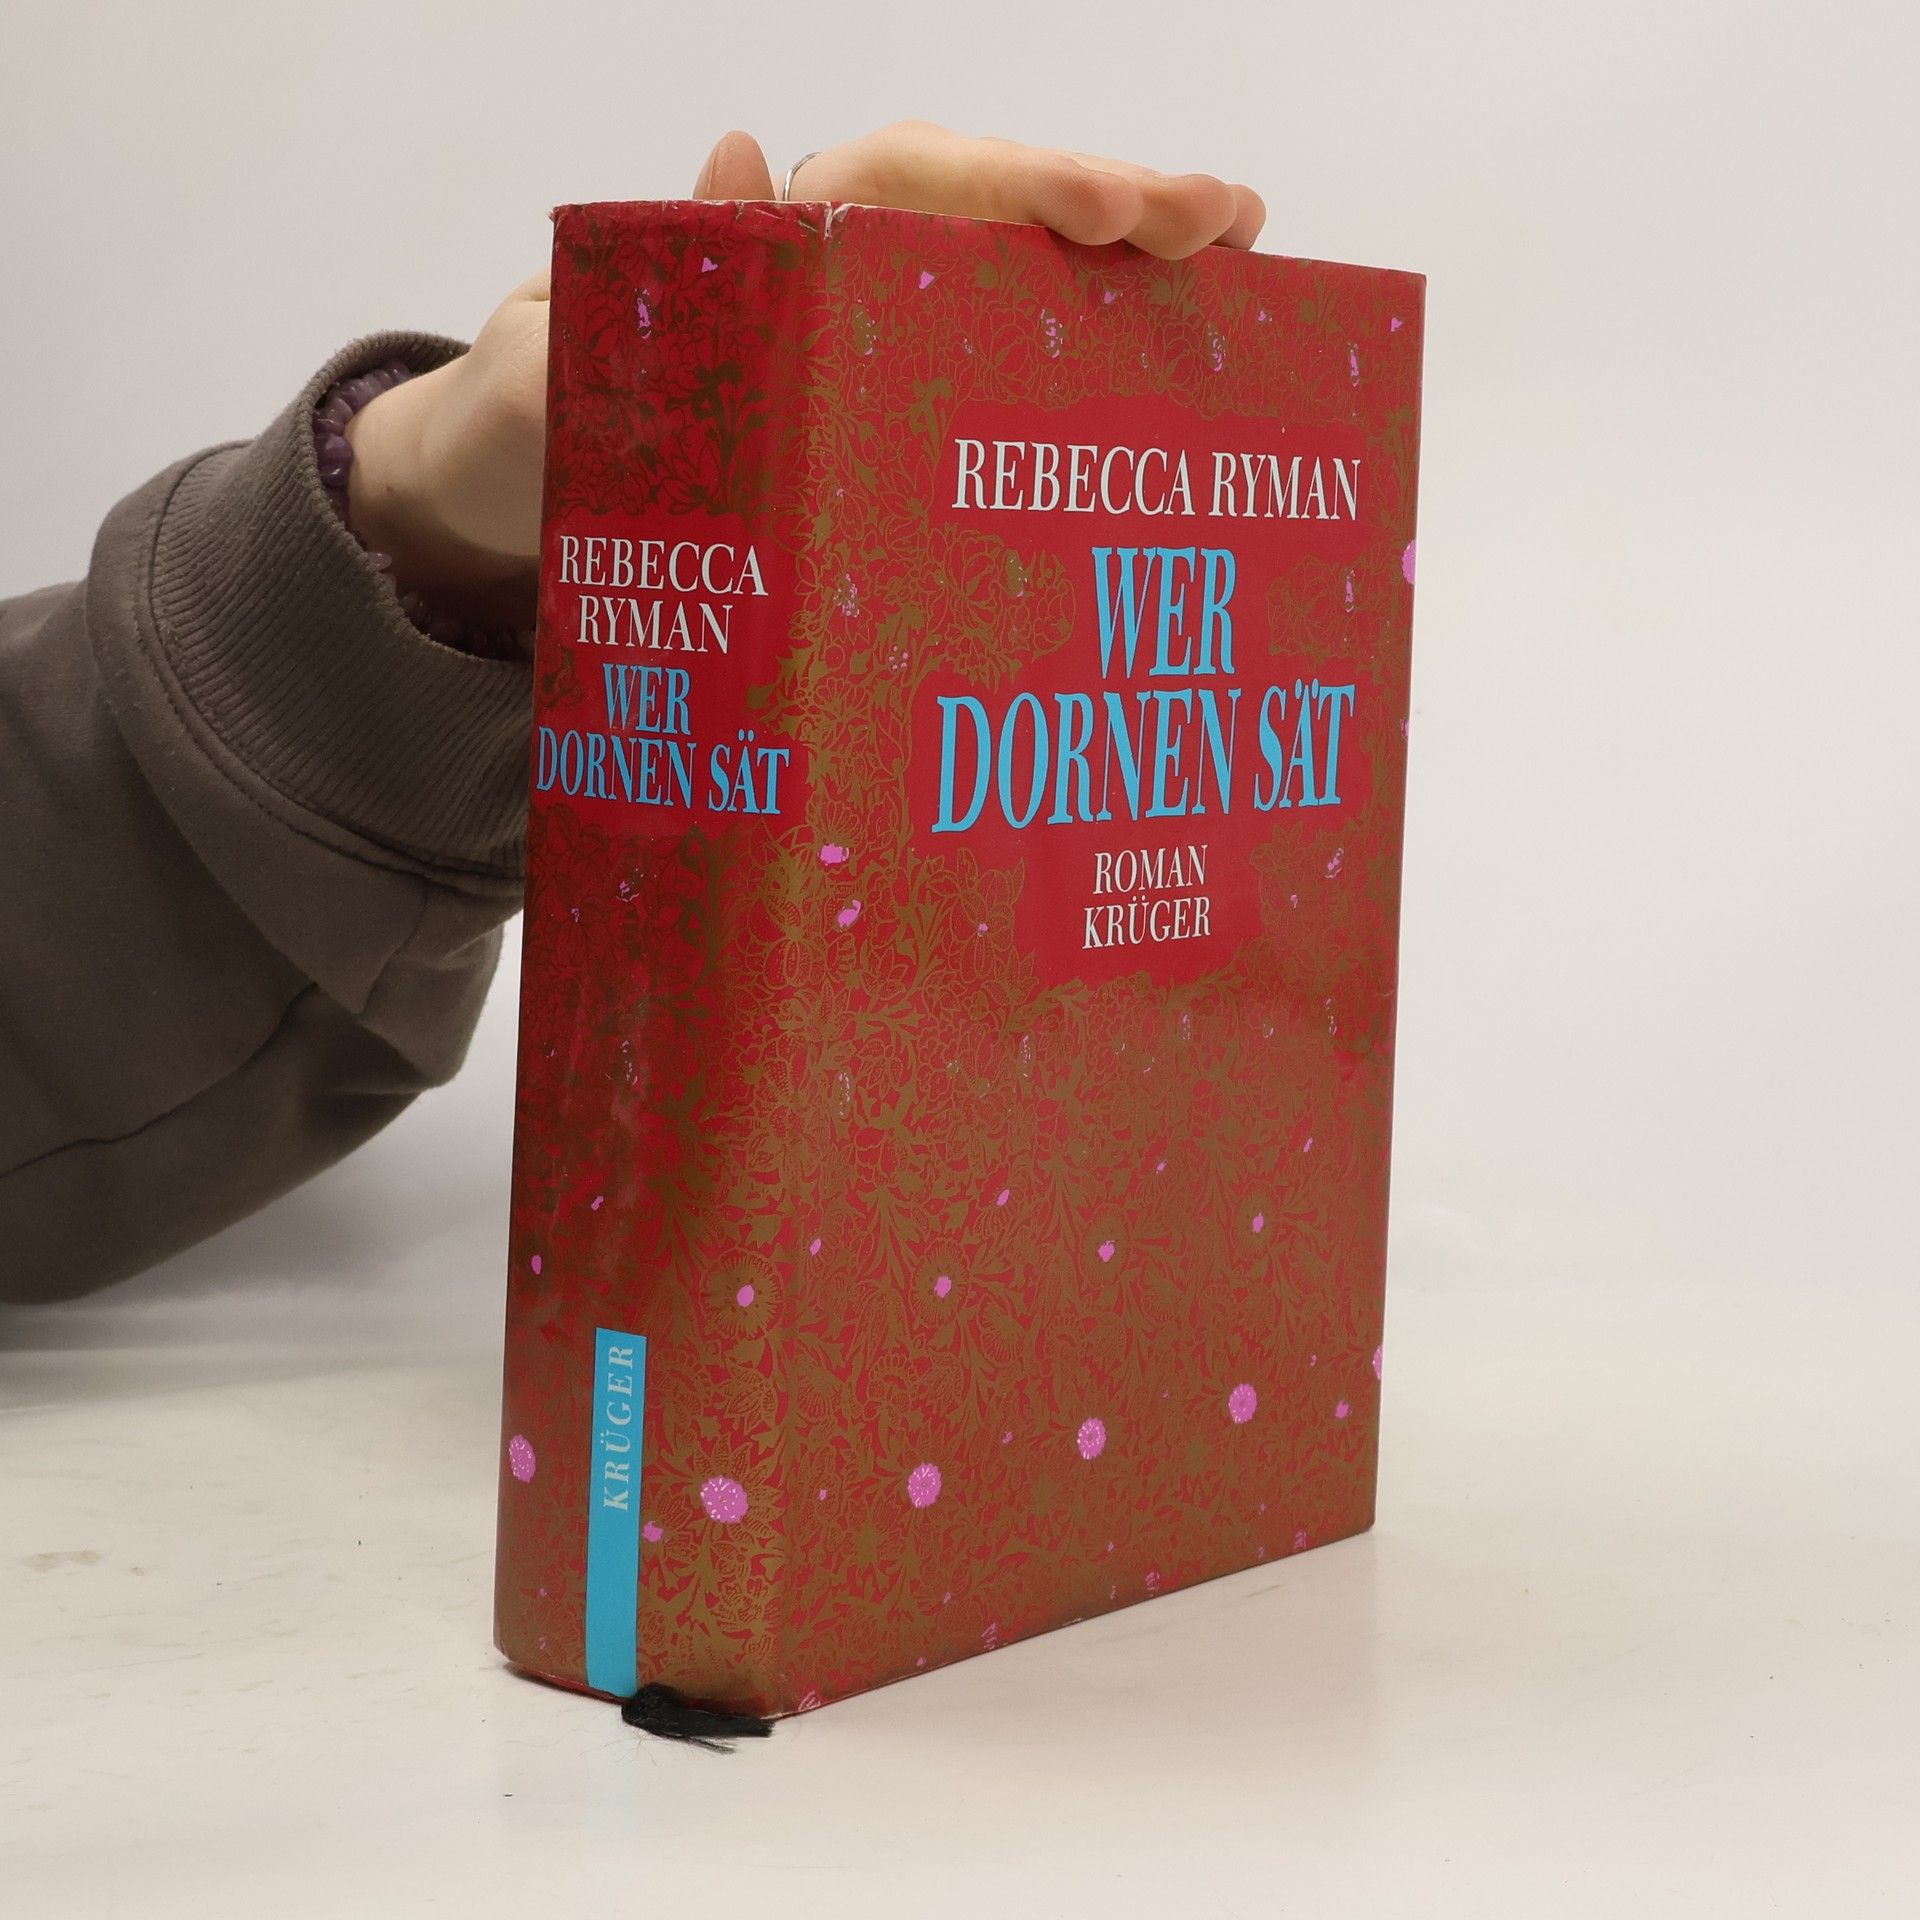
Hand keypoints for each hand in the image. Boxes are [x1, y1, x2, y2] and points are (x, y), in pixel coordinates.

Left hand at [345, 122, 1266, 641]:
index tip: (1112, 210)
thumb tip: (734, 152)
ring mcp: (875, 331)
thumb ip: (637, 277)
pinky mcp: (890, 396)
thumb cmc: (535, 417)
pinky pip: (1000, 352)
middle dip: (1113, 200)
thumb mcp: (555, 349)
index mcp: (774, 237)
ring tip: (1239, 260)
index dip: (1019, 186)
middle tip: (1226, 222)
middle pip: (995, 207)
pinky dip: (1084, 346)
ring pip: (1016, 270)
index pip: (913, 182)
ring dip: (1126, 259)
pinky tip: (1168, 353)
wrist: (511, 487)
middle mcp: (842, 264)